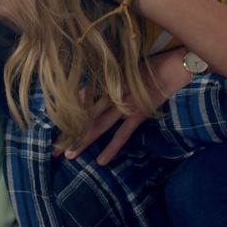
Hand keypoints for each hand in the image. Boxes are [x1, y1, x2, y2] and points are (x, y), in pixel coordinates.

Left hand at [58, 48, 193, 164]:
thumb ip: (107, 81)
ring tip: (69, 156)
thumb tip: (84, 92)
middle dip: (68, 131)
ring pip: (98, 126)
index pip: (80, 99)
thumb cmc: (150, 64)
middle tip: (53, 148)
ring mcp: (123, 105)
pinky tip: (101, 162)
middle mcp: (110, 94)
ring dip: (83, 141)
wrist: (173, 67)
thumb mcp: (124, 70)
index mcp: (106, 82)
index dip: (65, 111)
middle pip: (84, 116)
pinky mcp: (137, 114)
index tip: (53, 124)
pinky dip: (111, 148)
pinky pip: (122, 134)